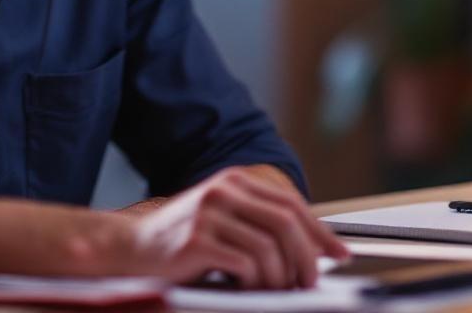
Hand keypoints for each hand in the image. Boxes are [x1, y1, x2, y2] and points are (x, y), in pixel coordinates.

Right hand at [120, 166, 349, 288]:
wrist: (131, 248)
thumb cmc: (181, 240)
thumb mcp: (224, 220)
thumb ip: (261, 225)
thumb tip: (314, 249)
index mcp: (234, 181)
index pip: (291, 204)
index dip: (320, 231)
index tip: (340, 254)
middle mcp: (223, 190)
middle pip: (286, 224)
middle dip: (306, 259)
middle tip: (308, 283)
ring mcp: (209, 214)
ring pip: (269, 249)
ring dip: (279, 278)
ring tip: (272, 290)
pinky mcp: (196, 241)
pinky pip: (245, 266)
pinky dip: (254, 283)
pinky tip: (244, 287)